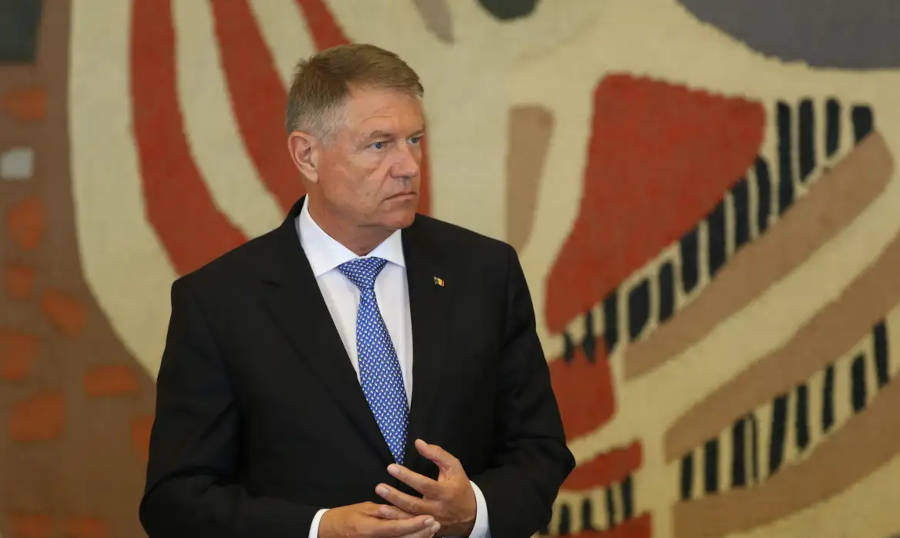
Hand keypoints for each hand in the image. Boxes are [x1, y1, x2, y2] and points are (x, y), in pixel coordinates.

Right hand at [318, 501, 439, 537]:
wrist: (328, 532)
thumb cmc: (345, 517)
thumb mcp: (364, 509)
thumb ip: (384, 511)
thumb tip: (402, 509)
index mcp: (370, 529)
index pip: (398, 529)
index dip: (415, 524)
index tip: (430, 518)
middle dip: (422, 533)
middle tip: (436, 524)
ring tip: (431, 530)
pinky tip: (419, 536)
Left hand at [376, 439, 476, 536]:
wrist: (471, 515)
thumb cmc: (460, 487)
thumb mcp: (454, 467)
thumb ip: (437, 454)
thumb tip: (418, 443)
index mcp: (445, 492)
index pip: (424, 484)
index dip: (407, 476)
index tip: (391, 467)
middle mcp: (438, 509)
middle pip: (414, 504)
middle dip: (395, 496)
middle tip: (380, 488)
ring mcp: (432, 522)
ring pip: (410, 519)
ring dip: (393, 513)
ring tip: (379, 506)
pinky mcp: (428, 531)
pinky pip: (411, 529)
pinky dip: (398, 524)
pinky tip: (386, 518)